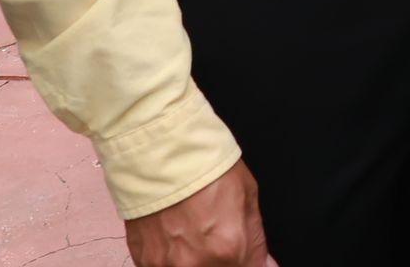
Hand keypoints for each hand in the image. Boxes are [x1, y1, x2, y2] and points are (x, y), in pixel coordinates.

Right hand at [122, 162, 266, 266]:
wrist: (160, 155)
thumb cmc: (206, 168)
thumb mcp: (249, 197)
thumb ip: (256, 241)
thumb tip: (264, 264)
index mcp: (230, 248)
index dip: (247, 262)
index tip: (243, 254)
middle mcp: (197, 263)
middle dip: (223, 260)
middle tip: (216, 239)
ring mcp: (168, 265)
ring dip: (197, 260)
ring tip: (194, 234)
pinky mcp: (145, 261)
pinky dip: (174, 258)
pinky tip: (176, 236)